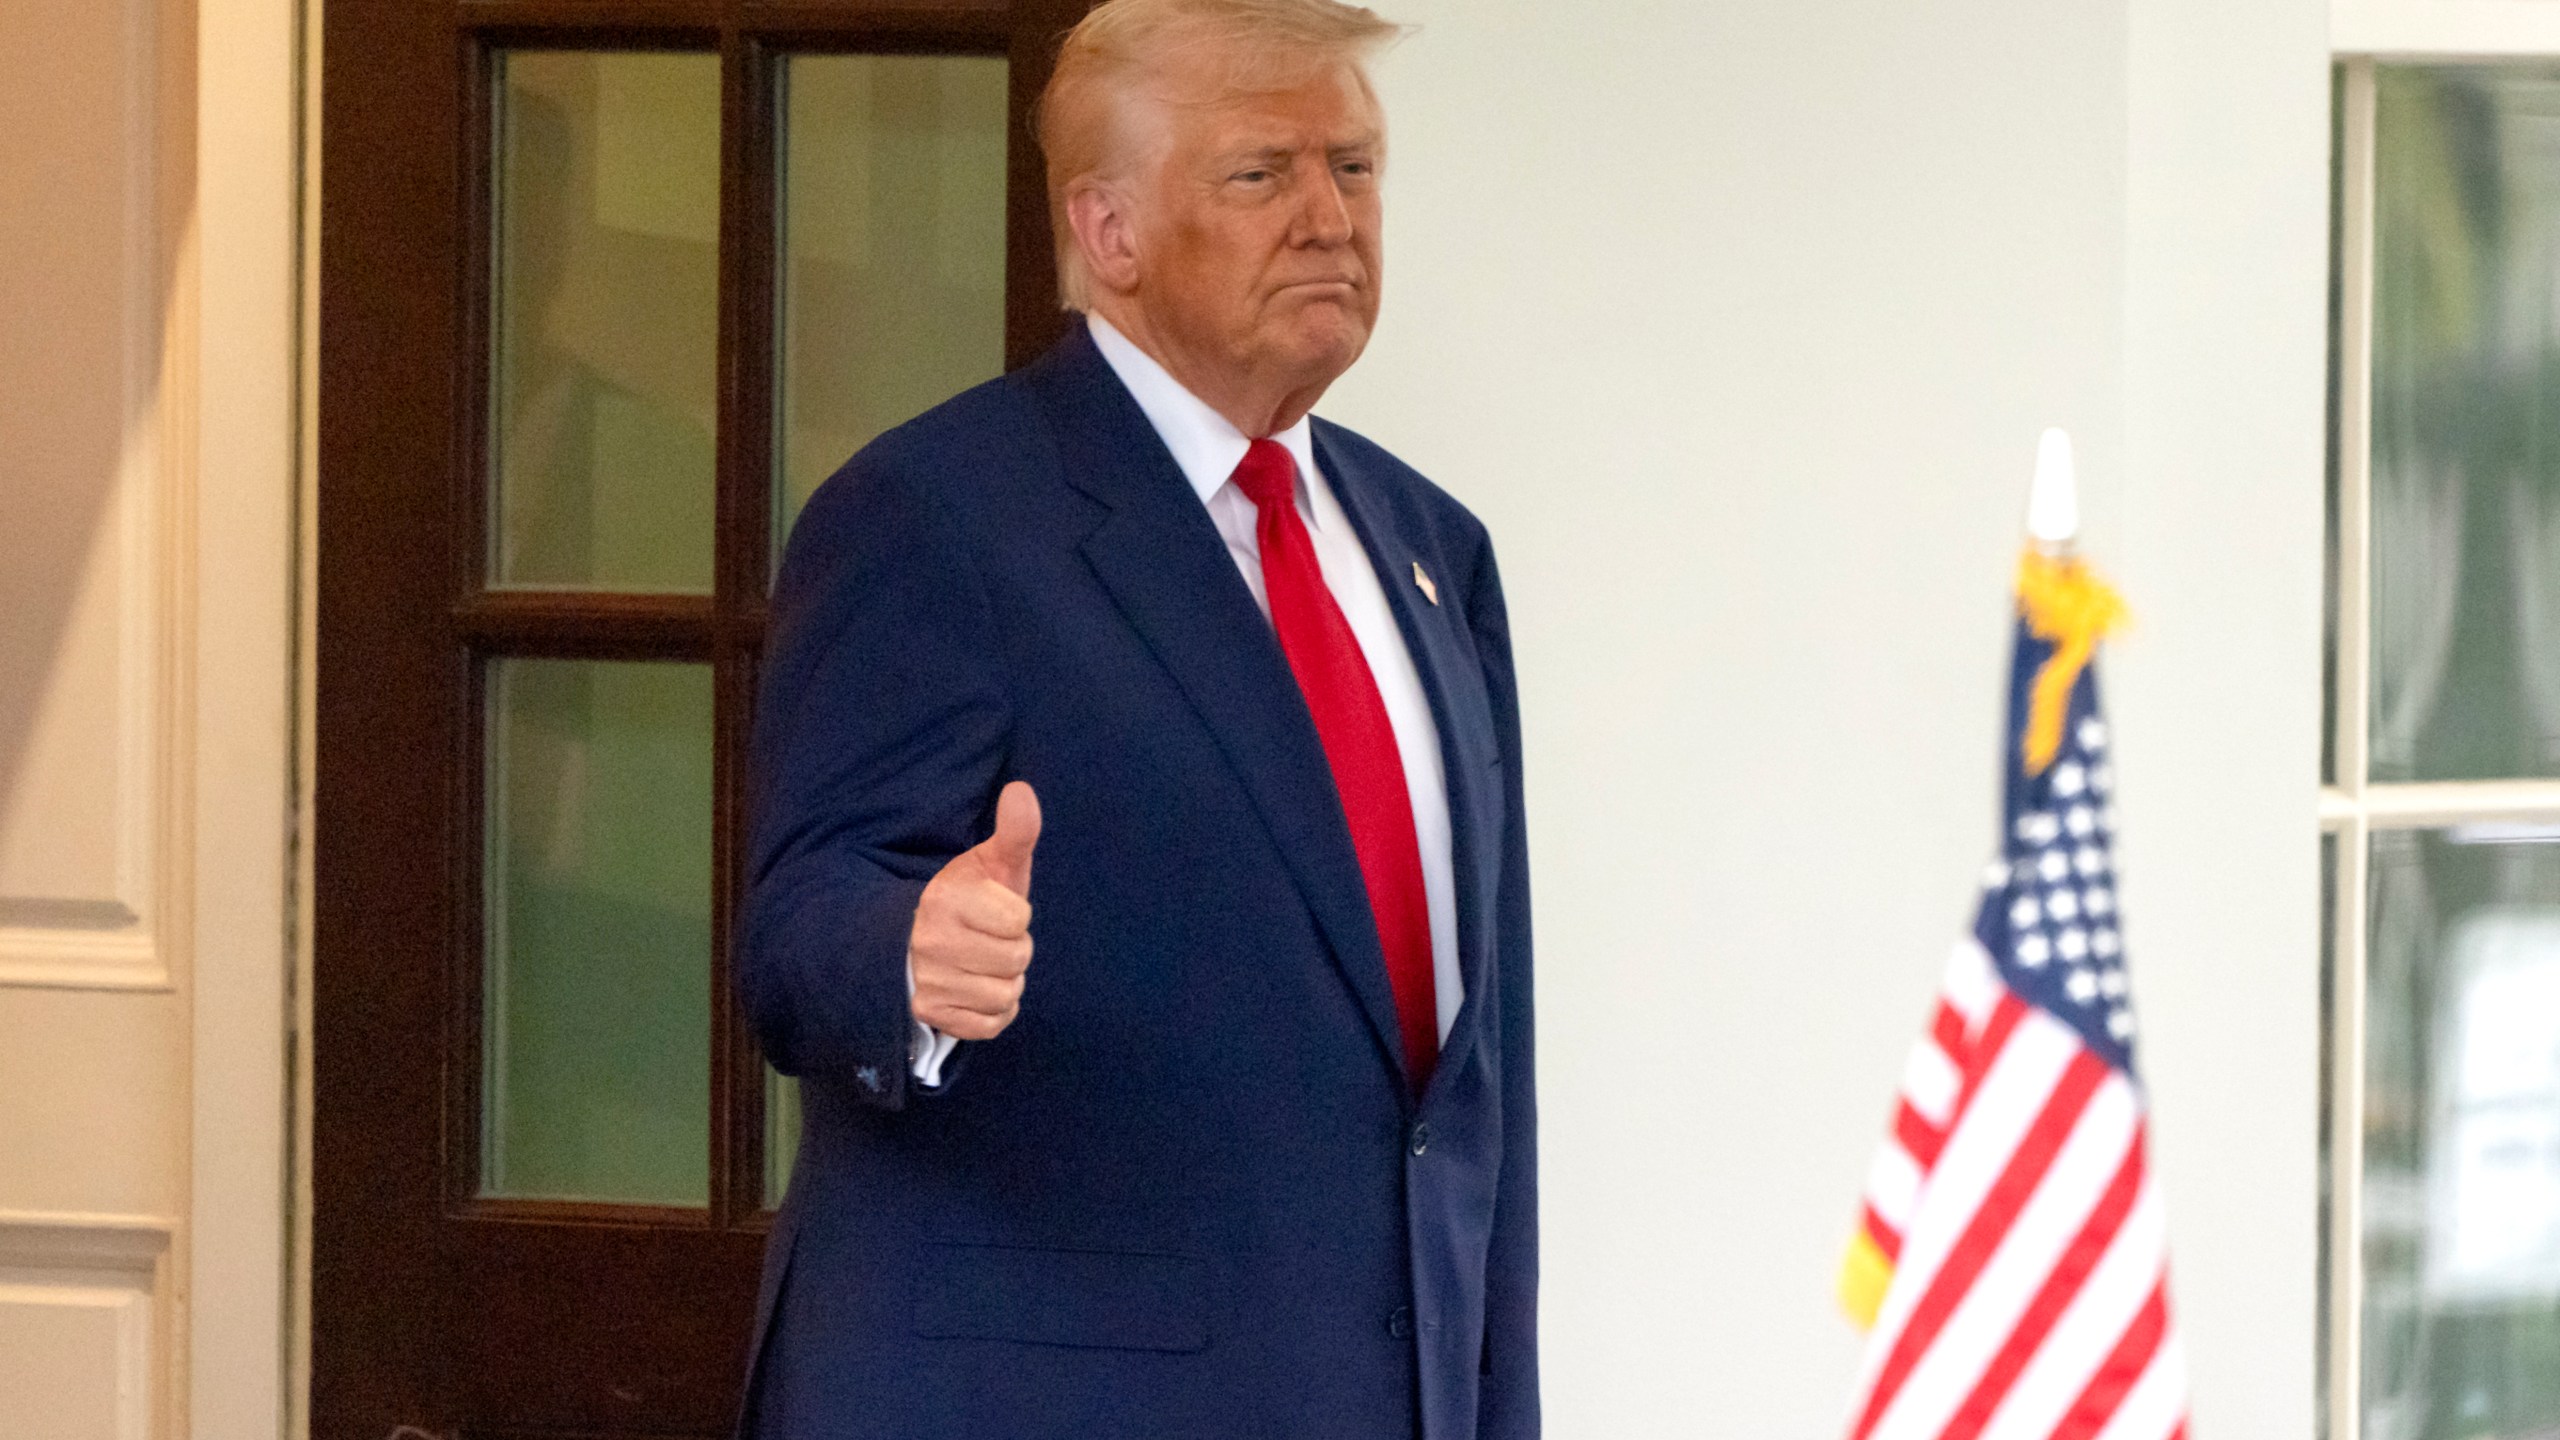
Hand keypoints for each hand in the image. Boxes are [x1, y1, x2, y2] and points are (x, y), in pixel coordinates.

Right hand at [908, 781, 1040, 1041]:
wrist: (916, 942)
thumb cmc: (969, 900)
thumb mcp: (992, 863)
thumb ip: (1015, 831)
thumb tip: (1021, 791)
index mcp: (945, 898)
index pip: (1018, 921)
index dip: (1016, 917)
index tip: (995, 910)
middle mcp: (929, 941)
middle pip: (1016, 960)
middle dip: (1013, 951)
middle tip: (989, 940)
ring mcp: (927, 981)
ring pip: (1006, 994)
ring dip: (1004, 982)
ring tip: (981, 964)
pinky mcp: (930, 1014)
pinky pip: (991, 1024)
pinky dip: (993, 1012)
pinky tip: (976, 990)